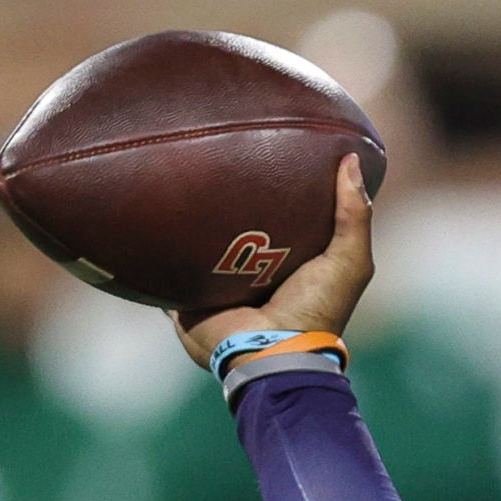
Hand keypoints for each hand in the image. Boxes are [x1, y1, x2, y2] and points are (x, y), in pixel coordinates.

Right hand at [174, 154, 374, 370]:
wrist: (270, 352)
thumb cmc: (315, 308)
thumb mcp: (348, 260)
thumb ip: (354, 214)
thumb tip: (352, 158)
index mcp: (288, 261)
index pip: (282, 216)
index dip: (279, 187)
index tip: (271, 148)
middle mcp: (251, 270)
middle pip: (235, 227)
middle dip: (227, 199)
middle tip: (215, 152)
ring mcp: (216, 282)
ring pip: (198, 242)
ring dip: (189, 218)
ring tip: (178, 171)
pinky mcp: (186, 293)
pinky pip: (165, 265)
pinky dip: (157, 245)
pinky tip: (147, 211)